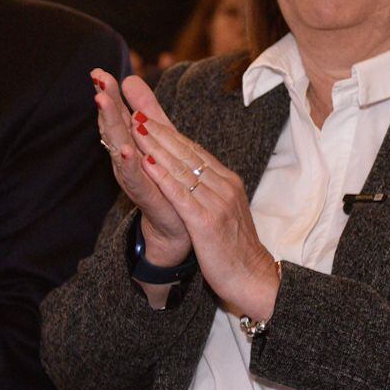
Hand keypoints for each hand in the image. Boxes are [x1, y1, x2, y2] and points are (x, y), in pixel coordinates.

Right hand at [92, 69, 188, 263]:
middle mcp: (127, 161)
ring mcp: (135, 179)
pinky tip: (125, 149)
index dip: (108, 94)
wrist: (176, 229)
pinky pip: (136, 179)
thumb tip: (129, 78)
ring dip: (111, 126)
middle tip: (97, 82)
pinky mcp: (148, 197)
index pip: (117, 115)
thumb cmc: (163, 182)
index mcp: (129, 145)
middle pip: (113, 128)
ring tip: (103, 103)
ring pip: (119, 148)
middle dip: (106, 104)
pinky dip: (129, 164)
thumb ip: (144, 110)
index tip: (98, 71)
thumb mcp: (155, 140)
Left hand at [120, 77, 278, 321]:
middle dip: (159, 130)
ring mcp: (217, 202)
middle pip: (187, 152)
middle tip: (135, 109)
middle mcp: (224, 186)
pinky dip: (163, 176)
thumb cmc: (235, 251)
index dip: (169, 133)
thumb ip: (211, 192)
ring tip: (134, 127)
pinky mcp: (206, 222)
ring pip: (182, 167)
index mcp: (227, 183)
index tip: (147, 115)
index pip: (194, 151)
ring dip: (156, 145)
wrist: (254, 280)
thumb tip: (196, 176)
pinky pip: (180, 194)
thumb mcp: (224, 214)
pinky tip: (146, 162)